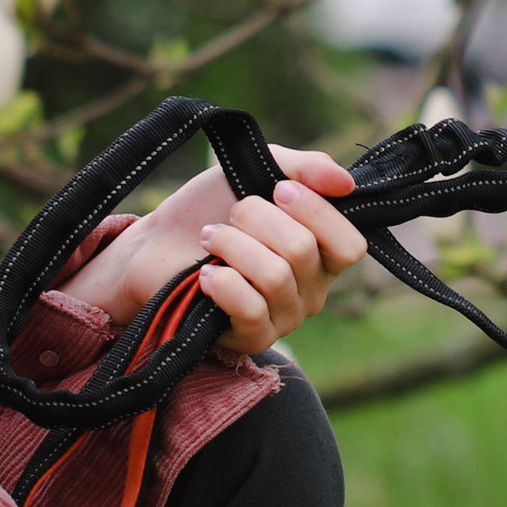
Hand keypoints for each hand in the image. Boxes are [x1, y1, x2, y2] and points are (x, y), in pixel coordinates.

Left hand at [56, 145, 366, 349]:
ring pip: (274, 276)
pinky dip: (223, 282)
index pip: (349, 245)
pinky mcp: (251, 337)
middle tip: (231, 213)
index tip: (278, 189)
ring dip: (233, 245)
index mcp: (324, 253)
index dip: (316, 212)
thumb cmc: (213, 206)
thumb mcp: (260, 171)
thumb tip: (347, 183)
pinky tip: (205, 274)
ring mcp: (284, 317)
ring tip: (210, 238)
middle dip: (257, 219)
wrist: (157, 243)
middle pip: (302, 251)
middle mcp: (312, 289)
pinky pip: (250, 309)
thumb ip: (307, 168)